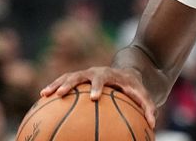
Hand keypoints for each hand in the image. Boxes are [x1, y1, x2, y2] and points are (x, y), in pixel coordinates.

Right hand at [40, 66, 155, 128]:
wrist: (126, 72)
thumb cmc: (133, 87)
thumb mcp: (143, 94)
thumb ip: (148, 107)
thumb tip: (153, 124)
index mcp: (111, 74)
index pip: (104, 78)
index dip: (98, 87)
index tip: (93, 97)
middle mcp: (96, 71)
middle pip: (82, 74)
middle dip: (71, 83)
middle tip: (62, 94)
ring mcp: (85, 73)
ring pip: (69, 75)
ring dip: (57, 83)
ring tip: (45, 94)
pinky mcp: (78, 77)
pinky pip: (64, 80)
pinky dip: (54, 86)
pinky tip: (42, 97)